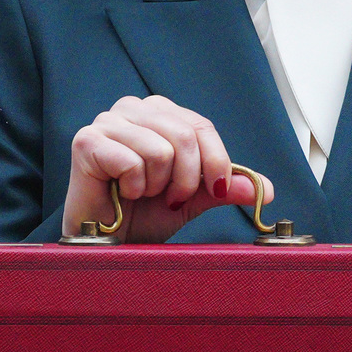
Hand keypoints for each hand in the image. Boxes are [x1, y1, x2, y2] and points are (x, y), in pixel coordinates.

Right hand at [63, 95, 273, 242]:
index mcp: (160, 113)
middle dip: (186, 180)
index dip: (216, 162)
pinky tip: (121, 192)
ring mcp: (108, 122)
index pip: (201, 126)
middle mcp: (134, 109)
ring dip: (156, 186)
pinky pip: (132, 162)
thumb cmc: (143, 214)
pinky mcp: (87, 141)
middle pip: (185, 135)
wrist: (109, 242)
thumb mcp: (193, 199)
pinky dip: (133, 188)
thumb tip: (264, 188)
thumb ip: (224, 188)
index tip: (218, 191)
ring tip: (141, 194)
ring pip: (161, 150)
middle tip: (170, 199)